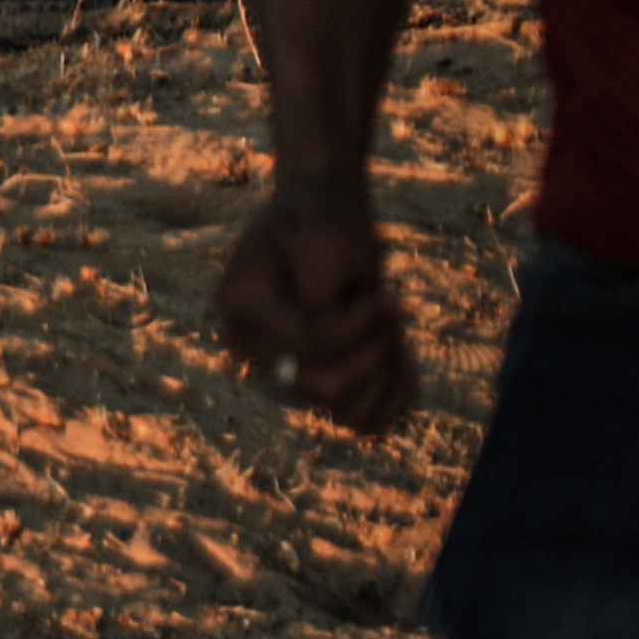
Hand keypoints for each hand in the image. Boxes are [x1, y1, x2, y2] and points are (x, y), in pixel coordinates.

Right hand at [212, 178, 415, 435]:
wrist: (323, 219)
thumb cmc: (321, 217)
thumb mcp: (322, 238)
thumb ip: (322, 292)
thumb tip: (330, 342)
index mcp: (238, 303)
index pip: (305, 344)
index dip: (358, 328)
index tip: (393, 297)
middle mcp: (251, 348)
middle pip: (323, 385)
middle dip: (373, 348)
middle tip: (393, 305)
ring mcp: (283, 373)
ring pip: (347, 410)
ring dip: (386, 371)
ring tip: (396, 331)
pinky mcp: (316, 388)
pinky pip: (367, 420)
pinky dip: (396, 393)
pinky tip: (400, 354)